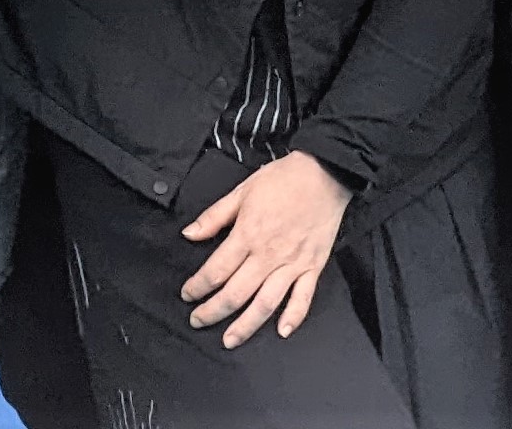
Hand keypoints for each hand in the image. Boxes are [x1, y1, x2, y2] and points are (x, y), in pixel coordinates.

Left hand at [179, 152, 353, 347]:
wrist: (324, 173)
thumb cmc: (282, 179)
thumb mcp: (241, 191)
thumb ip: (214, 217)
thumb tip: (188, 235)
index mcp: (247, 235)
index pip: (216, 270)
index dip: (198, 286)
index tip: (187, 295)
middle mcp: (268, 255)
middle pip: (236, 293)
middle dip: (213, 311)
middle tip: (197, 321)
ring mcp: (293, 264)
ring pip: (266, 303)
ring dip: (246, 325)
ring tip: (229, 340)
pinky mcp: (313, 266)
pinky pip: (304, 298)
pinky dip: (293, 317)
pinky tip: (281, 331)